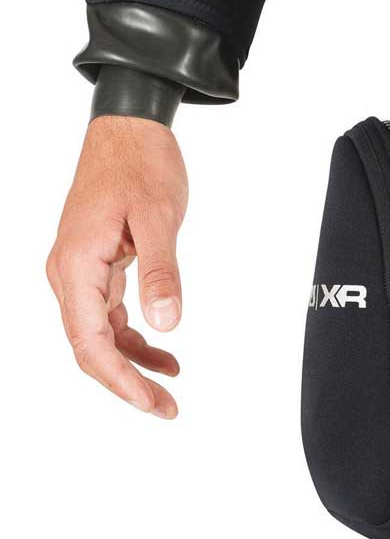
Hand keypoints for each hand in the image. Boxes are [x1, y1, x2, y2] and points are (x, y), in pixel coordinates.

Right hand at [47, 116, 188, 418]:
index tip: (150, 402)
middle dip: (127, 381)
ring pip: (101, 333)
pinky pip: (111, 312)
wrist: (130, 130)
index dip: (119, 379)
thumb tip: (166, 324)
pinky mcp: (99, 264)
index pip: (89, 341)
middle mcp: (71, 273)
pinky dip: (136, 335)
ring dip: (133, 362)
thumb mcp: (159, 218)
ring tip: (169, 385)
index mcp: (77, 265)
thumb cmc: (141, 165)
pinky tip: (163, 349)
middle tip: (165, 408)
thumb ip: (160, 273)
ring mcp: (83, 269)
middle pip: (92, 345)